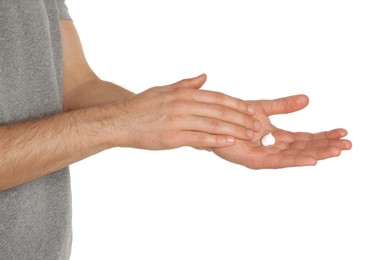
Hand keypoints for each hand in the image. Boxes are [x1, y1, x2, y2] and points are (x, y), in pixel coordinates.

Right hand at [113, 74, 261, 149]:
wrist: (120, 121)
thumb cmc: (142, 106)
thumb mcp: (164, 89)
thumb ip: (186, 84)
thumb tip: (204, 77)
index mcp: (183, 93)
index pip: (217, 97)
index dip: (236, 103)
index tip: (251, 109)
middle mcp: (183, 104)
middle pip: (219, 110)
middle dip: (241, 117)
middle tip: (258, 124)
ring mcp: (179, 120)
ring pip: (213, 124)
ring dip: (235, 129)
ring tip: (251, 135)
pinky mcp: (173, 137)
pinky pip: (200, 138)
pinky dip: (217, 140)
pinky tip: (230, 142)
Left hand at [212, 95, 351, 168]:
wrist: (212, 118)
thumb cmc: (234, 115)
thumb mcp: (265, 108)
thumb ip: (284, 106)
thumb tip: (307, 99)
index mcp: (276, 137)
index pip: (304, 138)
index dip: (323, 136)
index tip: (343, 132)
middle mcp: (272, 148)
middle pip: (304, 149)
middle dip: (325, 146)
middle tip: (347, 144)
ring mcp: (264, 155)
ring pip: (294, 156)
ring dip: (316, 153)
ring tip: (336, 150)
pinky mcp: (253, 160)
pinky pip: (277, 161)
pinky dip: (295, 160)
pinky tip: (312, 159)